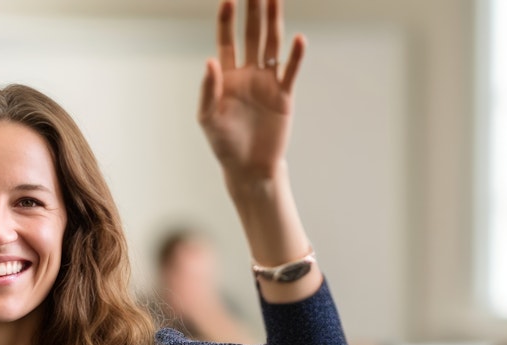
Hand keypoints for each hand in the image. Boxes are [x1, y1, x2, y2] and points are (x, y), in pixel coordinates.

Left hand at [197, 0, 305, 182]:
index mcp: (227, 76)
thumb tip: (210, 61)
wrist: (248, 167)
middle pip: (252, 35)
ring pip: (272, 46)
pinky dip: (294, 56)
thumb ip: (208, 90)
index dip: (227, 20)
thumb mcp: (208, 119)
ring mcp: (268, 83)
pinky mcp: (284, 96)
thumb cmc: (224, 144)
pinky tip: (298, 39)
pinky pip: (290, 72)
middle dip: (254, 11)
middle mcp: (249, 74)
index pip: (227, 41)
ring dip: (274, 23)